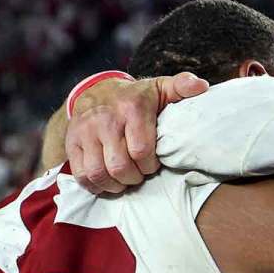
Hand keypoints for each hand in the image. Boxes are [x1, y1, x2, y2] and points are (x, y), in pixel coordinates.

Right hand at [67, 72, 208, 194]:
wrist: (96, 91)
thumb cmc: (135, 97)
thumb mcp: (160, 88)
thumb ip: (182, 87)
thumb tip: (201, 86)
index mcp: (132, 108)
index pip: (142, 151)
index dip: (150, 165)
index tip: (153, 164)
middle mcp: (106, 119)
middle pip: (120, 166)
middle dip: (134, 178)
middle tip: (139, 175)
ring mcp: (86, 132)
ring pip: (99, 173)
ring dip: (115, 185)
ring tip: (124, 180)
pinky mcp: (72, 143)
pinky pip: (81, 175)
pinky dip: (95, 186)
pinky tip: (106, 182)